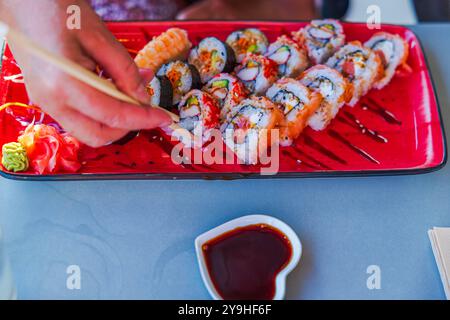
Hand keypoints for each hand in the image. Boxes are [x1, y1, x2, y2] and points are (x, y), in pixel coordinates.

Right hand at [0, 0, 171, 146]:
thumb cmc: (57, 9)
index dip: (143, 119)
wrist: (20, 1)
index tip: (164, 117)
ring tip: (133, 93)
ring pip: (88, 130)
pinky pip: (79, 116)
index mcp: (64, 84)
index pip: (113, 116)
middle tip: (148, 110)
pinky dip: (102, 111)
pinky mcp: (46, 99)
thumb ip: (125, 70)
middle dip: (128, 127)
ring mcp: (45, 102)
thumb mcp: (100, 36)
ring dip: (115, 120)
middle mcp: (51, 101)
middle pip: (98, 136)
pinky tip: (115, 89)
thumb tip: (143, 98)